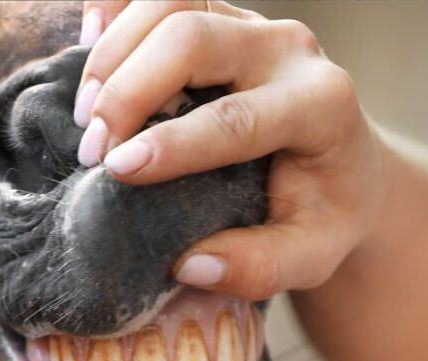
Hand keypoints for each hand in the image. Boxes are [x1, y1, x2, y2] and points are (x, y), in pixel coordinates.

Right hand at [75, 1, 388, 301]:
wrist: (342, 165)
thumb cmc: (323, 213)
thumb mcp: (313, 255)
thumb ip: (261, 267)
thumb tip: (190, 266)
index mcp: (322, 105)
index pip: (236, 116)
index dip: (172, 142)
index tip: (116, 170)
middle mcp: (288, 50)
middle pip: (193, 36)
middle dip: (130, 90)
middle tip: (92, 151)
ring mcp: (251, 24)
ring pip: (170, 3)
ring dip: (113, 54)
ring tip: (85, 116)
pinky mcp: (219, 14)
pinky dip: (116, 7)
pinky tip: (88, 40)